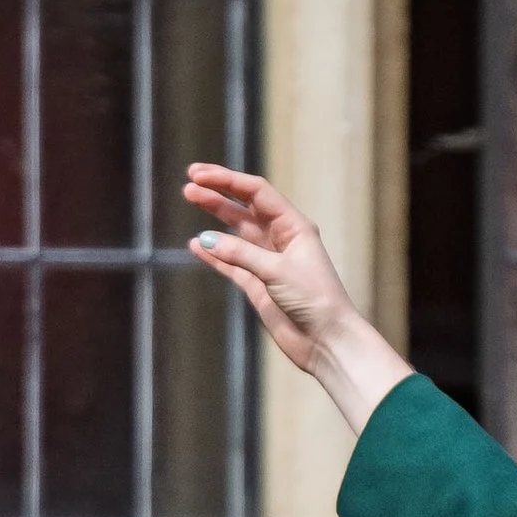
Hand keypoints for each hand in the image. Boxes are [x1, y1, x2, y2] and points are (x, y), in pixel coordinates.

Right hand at [182, 164, 411, 432]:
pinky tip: (196, 245)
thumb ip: (241, 255)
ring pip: (236, 233)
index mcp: (294, 226)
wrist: (327, 342)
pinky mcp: (259, 286)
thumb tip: (205, 240)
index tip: (200, 174)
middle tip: (189, 184)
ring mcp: (268, 262)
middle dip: (218, 193)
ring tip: (190, 199)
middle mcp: (281, 240)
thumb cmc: (315, 301)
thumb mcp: (277, 271)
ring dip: (214, 218)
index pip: (256, 193)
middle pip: (244, 208)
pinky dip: (214, 255)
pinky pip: (231, 264)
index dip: (227, 180)